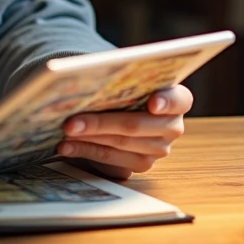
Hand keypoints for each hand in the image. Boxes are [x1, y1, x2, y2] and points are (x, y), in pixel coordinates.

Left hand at [56, 85, 192, 179]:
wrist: (120, 109)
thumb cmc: (123, 89)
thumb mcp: (124, 80)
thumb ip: (116, 80)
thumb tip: (81, 78)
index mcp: (177, 100)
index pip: (179, 100)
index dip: (166, 101)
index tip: (152, 103)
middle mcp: (172, 127)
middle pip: (136, 125)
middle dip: (100, 123)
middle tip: (70, 121)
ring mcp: (158, 149)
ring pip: (120, 143)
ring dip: (88, 138)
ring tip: (64, 132)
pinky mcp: (141, 164)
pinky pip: (110, 160)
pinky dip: (84, 151)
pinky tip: (66, 146)